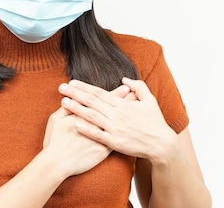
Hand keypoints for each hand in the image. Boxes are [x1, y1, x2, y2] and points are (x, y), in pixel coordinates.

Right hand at [41, 83, 134, 177]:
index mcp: (84, 114)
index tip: (125, 87)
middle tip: (138, 95)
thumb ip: (66, 108)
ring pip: (118, 124)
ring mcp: (100, 138)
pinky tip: (132, 129)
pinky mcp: (102, 150)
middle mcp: (95, 124)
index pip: (103, 101)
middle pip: (114, 110)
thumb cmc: (54, 141)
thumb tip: (71, 98)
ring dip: (128, 116)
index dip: (115, 94)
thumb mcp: (56, 119)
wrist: (57, 163)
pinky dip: (125, 133)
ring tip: (138, 109)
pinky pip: (116, 140)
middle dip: (126, 101)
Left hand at [58, 78, 178, 163]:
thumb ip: (138, 86)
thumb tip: (124, 79)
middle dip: (75, 93)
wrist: (162, 145)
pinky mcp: (115, 142)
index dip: (85, 87)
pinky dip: (86, 129)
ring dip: (76, 108)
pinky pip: (98, 134)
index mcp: (123, 104)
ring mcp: (115, 128)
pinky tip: (74, 123)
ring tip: (63, 102)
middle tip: (61, 87)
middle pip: (92, 101)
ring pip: (92, 116)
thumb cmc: (156, 122)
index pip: (100, 92)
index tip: (72, 82)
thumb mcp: (150, 100)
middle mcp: (117, 114)